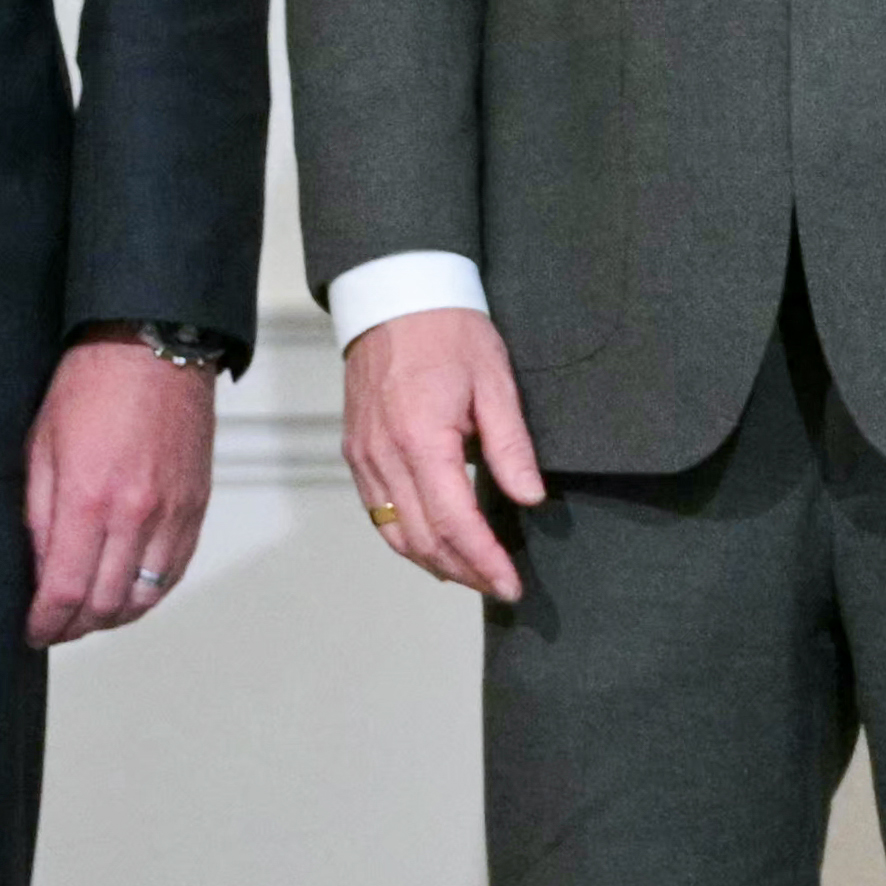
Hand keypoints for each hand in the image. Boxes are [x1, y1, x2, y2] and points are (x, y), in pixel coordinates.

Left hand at [23, 334, 221, 643]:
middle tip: (55, 627)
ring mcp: (173, 513)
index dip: (46, 623)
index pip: (65, 591)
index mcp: (88, 500)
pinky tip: (128, 590)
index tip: (33, 630)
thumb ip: (39, 516)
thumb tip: (40, 569)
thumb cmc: (92, 386)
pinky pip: (175, 571)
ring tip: (89, 614)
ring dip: (113, 616)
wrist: (152, 348)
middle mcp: (136, 514)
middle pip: (106, 604)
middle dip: (75, 626)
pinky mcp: (196, 506)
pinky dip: (150, 592)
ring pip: (146, 597)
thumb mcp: (41, 449)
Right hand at [340, 309, 552, 604]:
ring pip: (393, 533)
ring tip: (473, 576)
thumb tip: (529, 499)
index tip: (510, 583)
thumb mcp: (496, 384)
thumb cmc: (449, 333)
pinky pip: (377, 512)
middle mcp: (384, 457)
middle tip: (500, 587)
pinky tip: (436, 545)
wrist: (394, 298)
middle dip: (463, 571)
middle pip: (422, 539)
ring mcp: (363, 457)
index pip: (455, 523)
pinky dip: (407, 538)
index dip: (484, 561)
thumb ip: (511, 447)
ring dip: (434, 562)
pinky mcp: (356, 453)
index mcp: (421, 441)